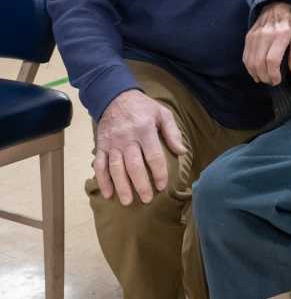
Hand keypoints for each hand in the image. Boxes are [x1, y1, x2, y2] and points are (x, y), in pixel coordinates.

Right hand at [94, 89, 186, 205]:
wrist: (115, 97)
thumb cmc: (143, 107)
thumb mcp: (162, 113)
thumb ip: (172, 132)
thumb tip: (182, 151)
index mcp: (145, 130)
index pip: (153, 155)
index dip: (158, 172)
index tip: (162, 186)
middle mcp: (127, 138)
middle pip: (134, 165)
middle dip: (140, 184)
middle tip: (147, 199)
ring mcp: (112, 143)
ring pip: (116, 168)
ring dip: (121, 186)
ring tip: (127, 201)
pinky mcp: (101, 146)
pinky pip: (100, 165)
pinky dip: (102, 181)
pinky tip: (108, 194)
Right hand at [243, 1, 290, 84]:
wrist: (278, 6)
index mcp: (281, 35)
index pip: (272, 60)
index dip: (273, 74)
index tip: (277, 81)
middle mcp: (266, 35)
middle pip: (259, 63)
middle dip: (265, 77)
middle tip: (271, 81)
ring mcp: (255, 35)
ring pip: (250, 61)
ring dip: (256, 74)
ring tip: (264, 78)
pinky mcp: (248, 37)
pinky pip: (245, 56)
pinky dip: (249, 67)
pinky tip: (256, 72)